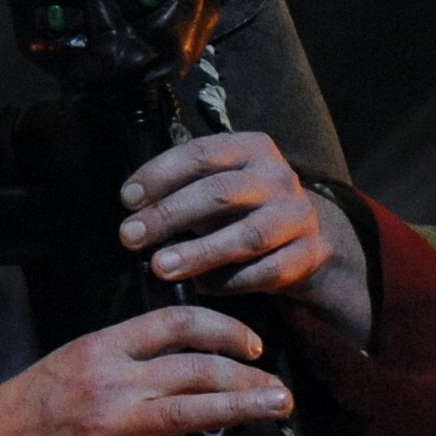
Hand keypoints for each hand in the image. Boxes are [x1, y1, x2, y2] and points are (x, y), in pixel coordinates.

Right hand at [0, 305, 290, 435]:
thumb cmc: (33, 401)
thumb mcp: (76, 359)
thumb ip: (126, 356)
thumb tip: (186, 356)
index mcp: (103, 347)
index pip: (175, 323)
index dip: (223, 330)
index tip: (251, 346)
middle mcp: (110, 380)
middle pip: (193, 368)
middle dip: (246, 376)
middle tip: (279, 389)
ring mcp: (108, 426)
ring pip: (187, 412)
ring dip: (239, 410)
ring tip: (275, 410)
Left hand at [116, 131, 353, 296]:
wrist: (302, 237)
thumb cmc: (238, 208)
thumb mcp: (211, 186)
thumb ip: (177, 192)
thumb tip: (132, 215)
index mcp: (250, 149)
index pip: (201, 154)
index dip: (160, 175)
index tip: (127, 199)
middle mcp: (278, 178)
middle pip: (220, 193)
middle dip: (170, 215)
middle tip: (130, 236)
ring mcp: (297, 216)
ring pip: (247, 236)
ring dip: (199, 253)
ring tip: (160, 267)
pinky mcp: (309, 254)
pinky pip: (265, 272)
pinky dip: (229, 281)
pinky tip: (199, 286)